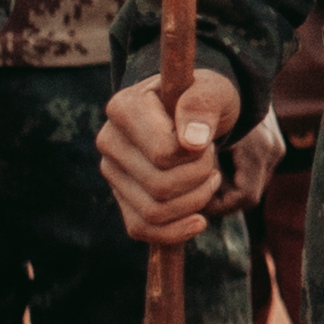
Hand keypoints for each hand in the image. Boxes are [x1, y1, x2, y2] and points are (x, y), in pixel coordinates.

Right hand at [95, 69, 249, 241]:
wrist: (196, 116)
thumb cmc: (205, 101)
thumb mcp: (214, 92)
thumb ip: (203, 105)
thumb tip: (192, 142)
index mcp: (123, 107)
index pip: (164, 153)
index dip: (197, 155)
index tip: (206, 140)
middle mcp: (108, 140)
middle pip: (159, 186)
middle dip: (199, 178)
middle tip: (210, 160)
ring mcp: (112, 171)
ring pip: (153, 212)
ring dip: (194, 202)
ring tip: (208, 178)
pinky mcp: (120, 196)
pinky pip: (141, 229)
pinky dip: (175, 232)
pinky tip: (199, 220)